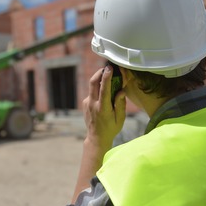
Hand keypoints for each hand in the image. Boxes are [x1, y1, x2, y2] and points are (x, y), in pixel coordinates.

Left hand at [71, 65, 126, 202]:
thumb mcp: (120, 119)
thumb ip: (120, 104)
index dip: (106, 77)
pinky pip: (91, 93)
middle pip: (93, 83)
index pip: (104, 89)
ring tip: (106, 76)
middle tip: (107, 67)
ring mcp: (87, 103)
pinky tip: (103, 92)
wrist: (96, 138)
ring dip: (98, 79)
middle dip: (99, 72)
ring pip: (91, 86)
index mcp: (103, 108)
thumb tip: (121, 91)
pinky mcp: (85, 104)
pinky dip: (97, 89)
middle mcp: (93, 104)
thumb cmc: (111, 129)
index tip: (110, 68)